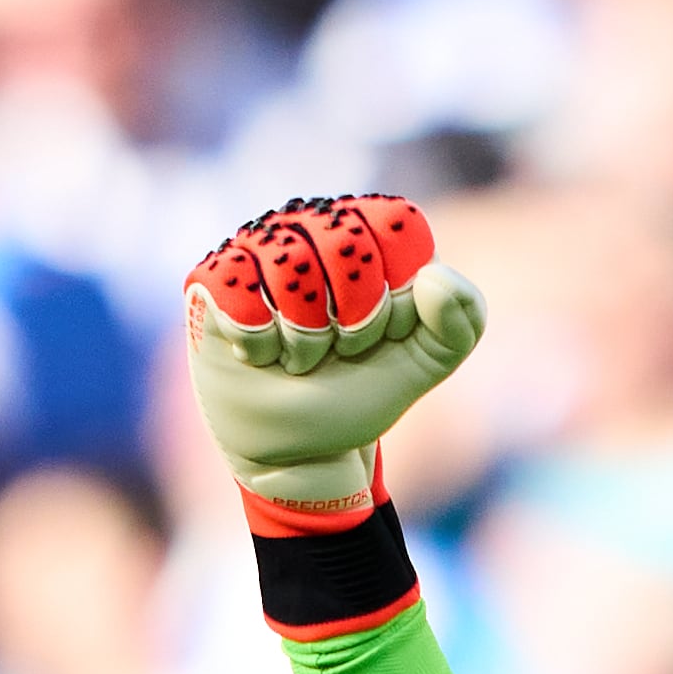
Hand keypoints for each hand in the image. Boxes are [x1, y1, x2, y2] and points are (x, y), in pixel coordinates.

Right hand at [183, 195, 488, 506]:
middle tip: (345, 349)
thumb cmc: (360, 392)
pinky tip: (259, 356)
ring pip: (287, 261)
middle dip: (355, 316)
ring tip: (302, 359)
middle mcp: (314, 226)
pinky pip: (236, 286)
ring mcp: (260, 247)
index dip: (396, 290)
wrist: (300, 448)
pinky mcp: (212, 277)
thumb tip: (433, 276)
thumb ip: (460, 324)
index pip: (397, 225)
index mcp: (370, 234)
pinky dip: (257, 337)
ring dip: (304, 333)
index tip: (388, 330)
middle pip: (345, 239)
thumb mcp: (424, 365)